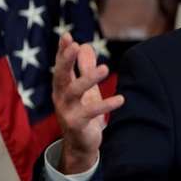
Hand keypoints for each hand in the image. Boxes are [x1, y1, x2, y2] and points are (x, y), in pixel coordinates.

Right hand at [52, 32, 123, 173]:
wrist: (81, 145)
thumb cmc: (83, 113)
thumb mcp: (85, 89)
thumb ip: (84, 68)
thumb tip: (85, 45)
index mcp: (62, 87)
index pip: (60, 65)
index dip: (62, 51)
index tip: (67, 36)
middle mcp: (61, 97)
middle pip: (60, 76)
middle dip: (66, 60)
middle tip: (75, 45)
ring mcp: (67, 111)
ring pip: (74, 92)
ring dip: (88, 79)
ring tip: (105, 68)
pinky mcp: (77, 124)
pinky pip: (91, 113)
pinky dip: (106, 105)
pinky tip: (121, 99)